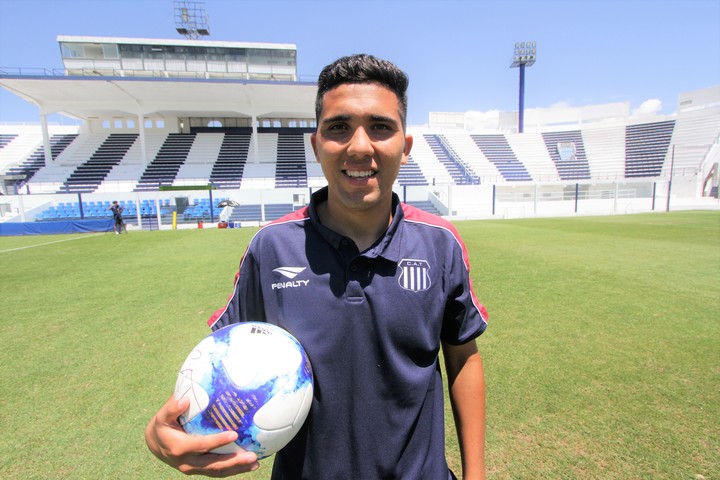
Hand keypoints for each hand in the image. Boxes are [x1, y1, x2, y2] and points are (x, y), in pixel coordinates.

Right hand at [145, 395, 259, 476]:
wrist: (155, 444)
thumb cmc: (163, 426)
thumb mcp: (162, 416)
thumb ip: (172, 408)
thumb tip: (185, 400)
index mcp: (180, 447)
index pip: (201, 446)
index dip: (217, 442)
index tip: (234, 435)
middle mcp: (187, 462)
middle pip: (213, 464)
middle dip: (233, 462)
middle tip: (252, 456)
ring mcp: (194, 468)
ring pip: (217, 471)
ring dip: (237, 469)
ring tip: (255, 463)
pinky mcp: (199, 470)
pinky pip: (217, 472)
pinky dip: (233, 470)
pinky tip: (249, 465)